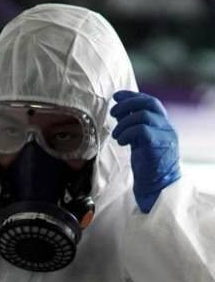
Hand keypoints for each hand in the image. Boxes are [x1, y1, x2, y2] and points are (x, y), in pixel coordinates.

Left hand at [111, 90, 180, 212]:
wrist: (157, 185)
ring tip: (117, 135)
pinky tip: (122, 142)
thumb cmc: (147, 164)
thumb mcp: (140, 140)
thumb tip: (119, 111)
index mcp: (163, 124)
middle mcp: (167, 127)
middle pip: (149, 103)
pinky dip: (127, 133)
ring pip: (143, 116)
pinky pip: (142, 130)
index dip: (132, 96)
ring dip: (124, 123)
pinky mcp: (159, 146)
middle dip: (128, 104)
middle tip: (113, 113)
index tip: (116, 96)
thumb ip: (134, 126)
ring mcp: (165, 136)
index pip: (150, 101)